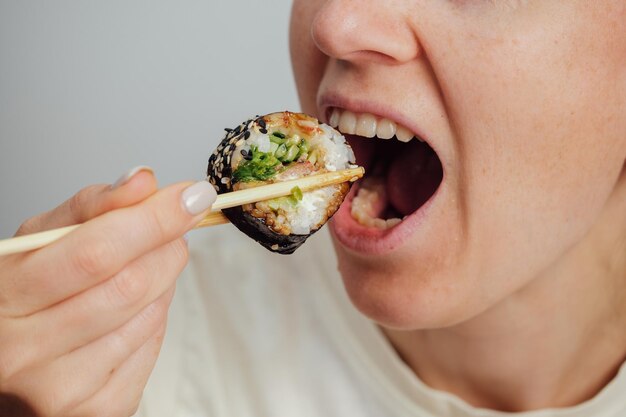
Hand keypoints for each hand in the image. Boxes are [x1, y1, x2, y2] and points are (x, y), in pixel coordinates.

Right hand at [0, 167, 215, 415]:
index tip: (194, 195)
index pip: (96, 252)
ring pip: (148, 317)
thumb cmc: (24, 290)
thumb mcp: (41, 238)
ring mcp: (60, 390)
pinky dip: (157, 318)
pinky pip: (152, 350)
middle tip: (176, 229)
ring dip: (165, 282)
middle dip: (168, 247)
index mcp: (5, 295)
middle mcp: (23, 351)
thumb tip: (144, 181)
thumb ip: (92, 206)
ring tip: (148, 266)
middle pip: (131, 287)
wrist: (7, 353)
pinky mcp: (95, 411)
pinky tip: (138, 307)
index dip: (155, 220)